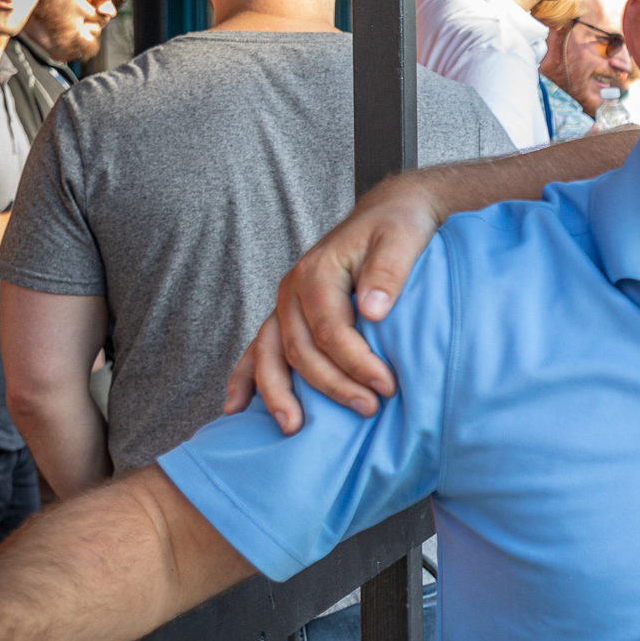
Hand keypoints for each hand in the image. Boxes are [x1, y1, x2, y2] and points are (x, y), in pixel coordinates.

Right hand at [222, 173, 445, 431]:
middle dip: (331, 385)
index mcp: (318, 270)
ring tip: (291, 428)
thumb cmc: (399, 227)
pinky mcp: (287, 316)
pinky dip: (245, 378)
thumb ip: (388, 273)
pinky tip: (236, 409)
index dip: (356, 361)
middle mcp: (292, 289)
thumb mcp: (403, 240)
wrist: (388, 212)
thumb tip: (372, 310)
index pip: (330, 328)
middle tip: (367, 409)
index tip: (386, 386)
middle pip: (299, 348)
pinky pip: (258, 350)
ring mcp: (285, 304)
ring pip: (268, 354)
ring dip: (277, 393)